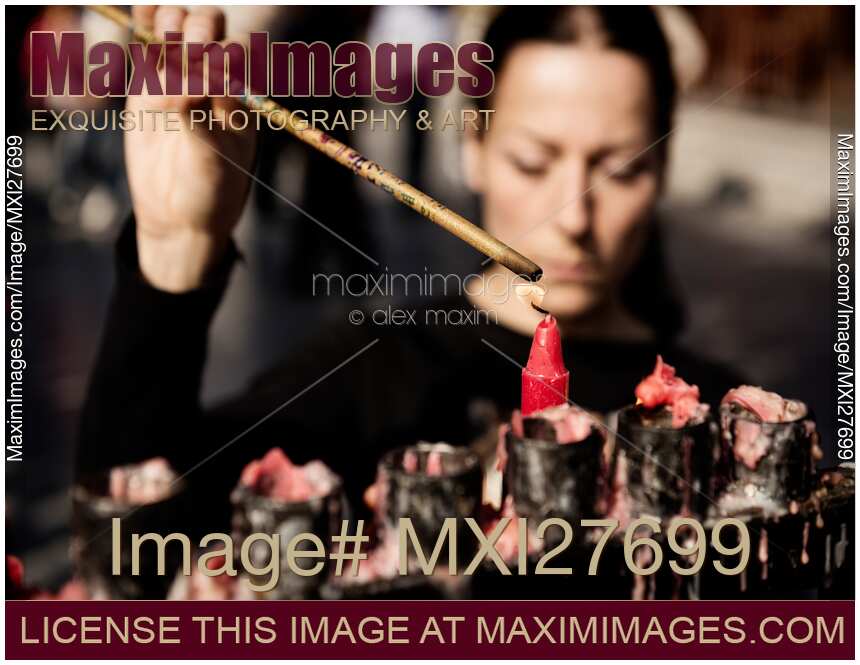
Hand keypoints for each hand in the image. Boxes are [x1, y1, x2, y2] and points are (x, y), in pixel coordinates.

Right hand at [125, 6, 256, 291]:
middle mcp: (212, 78)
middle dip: (195, 27)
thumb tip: (184, 86)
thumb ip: (198, 120)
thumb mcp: (211, 160)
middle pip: (208, 26)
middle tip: (183, 48)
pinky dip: (142, 24)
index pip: (237, 50)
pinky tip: (140, 22)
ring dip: (167, 21)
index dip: (222, 47)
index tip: (207, 64)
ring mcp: (178, 76)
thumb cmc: (209, 192)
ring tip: (161, 45)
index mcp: (241, 95)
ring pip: (174, 26)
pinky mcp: (145, 83)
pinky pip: (145, 42)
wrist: (179, 215)